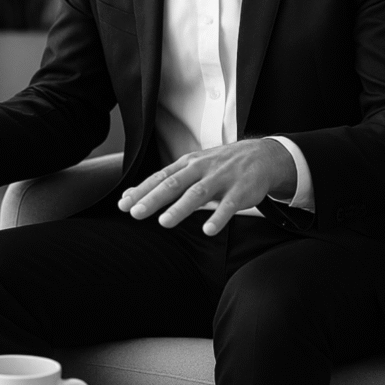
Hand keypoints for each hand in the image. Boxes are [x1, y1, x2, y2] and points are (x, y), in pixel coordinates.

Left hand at [117, 139, 295, 235]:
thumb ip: (162, 182)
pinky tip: (208, 230)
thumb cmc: (218, 165)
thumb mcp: (189, 168)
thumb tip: (129, 195)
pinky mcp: (241, 190)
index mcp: (186, 164)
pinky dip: (219, 217)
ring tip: (164, 222)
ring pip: (198, 193)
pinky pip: (229, 205)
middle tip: (135, 213)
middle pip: (174, 184)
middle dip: (153, 199)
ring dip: (180, 208)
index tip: (123, 205)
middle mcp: (201, 169)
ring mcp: (221, 178)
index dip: (141, 191)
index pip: (159, 178)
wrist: (262, 155)